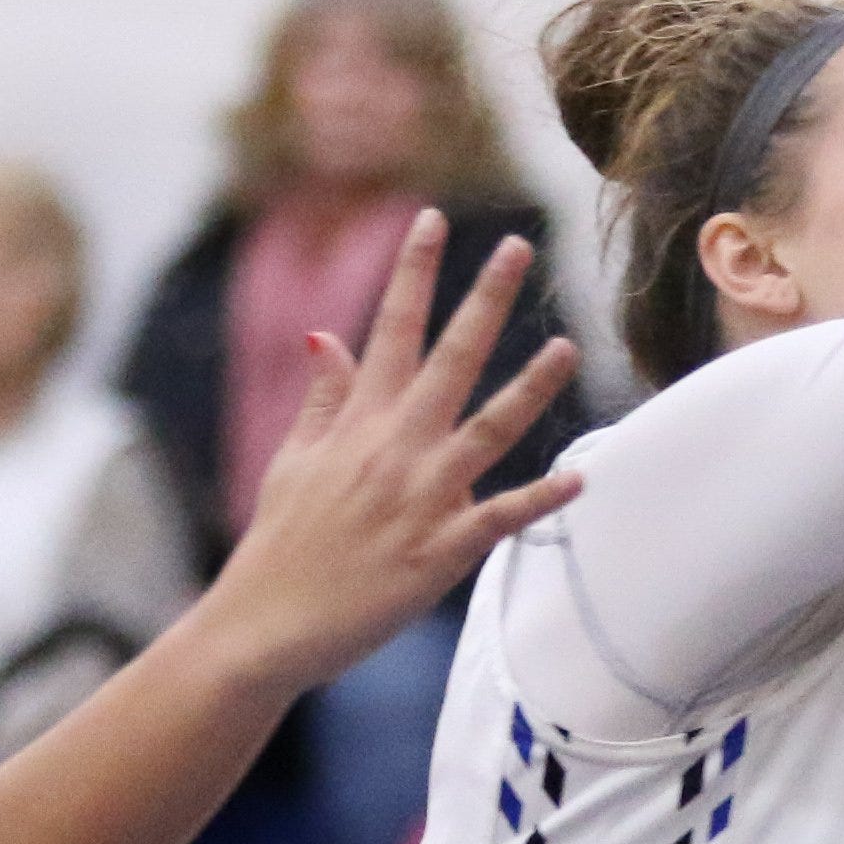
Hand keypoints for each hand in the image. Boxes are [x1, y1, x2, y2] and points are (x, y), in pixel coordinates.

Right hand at [189, 222, 581, 700]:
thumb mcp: (294, 461)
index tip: (433, 218)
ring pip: (487, 429)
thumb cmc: (281, 545)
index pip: (389, 328)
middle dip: (484, 300)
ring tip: (567, 347)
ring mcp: (419, 498)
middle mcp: (393, 448)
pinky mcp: (439, 552)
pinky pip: (499, 517)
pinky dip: (539, 499)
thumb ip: (322, 398)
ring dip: (530, 387)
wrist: (264, 624)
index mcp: (358, 423)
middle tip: (518, 248)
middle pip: (448, 359)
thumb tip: (325, 335)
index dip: (413, 271)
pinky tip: (578, 478)